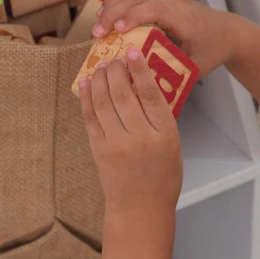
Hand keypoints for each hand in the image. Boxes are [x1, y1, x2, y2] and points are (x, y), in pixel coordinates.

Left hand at [79, 48, 181, 217]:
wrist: (140, 208)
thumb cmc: (162, 176)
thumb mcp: (172, 144)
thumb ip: (159, 115)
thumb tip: (143, 83)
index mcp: (163, 134)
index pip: (150, 93)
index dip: (140, 68)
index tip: (133, 51)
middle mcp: (139, 137)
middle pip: (123, 92)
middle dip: (116, 69)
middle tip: (115, 58)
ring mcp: (116, 143)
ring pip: (103, 101)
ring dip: (101, 79)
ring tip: (102, 67)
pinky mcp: (98, 149)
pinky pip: (90, 117)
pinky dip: (87, 97)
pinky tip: (87, 83)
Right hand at [92, 0, 234, 77]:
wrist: (227, 31)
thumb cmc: (212, 49)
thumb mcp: (196, 66)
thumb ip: (173, 74)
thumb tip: (144, 85)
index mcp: (181, 17)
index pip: (153, 9)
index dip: (133, 16)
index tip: (116, 30)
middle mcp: (171, 1)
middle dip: (113, 13)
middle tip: (96, 35)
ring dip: (111, 5)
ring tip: (97, 25)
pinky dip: (116, 0)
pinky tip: (105, 15)